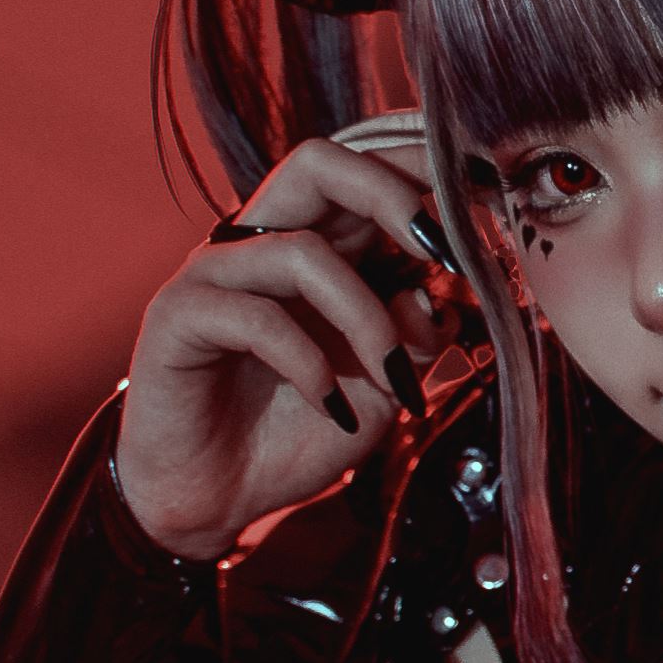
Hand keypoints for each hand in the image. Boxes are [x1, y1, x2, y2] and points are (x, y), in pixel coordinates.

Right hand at [117, 118, 469, 556]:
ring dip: (366, 319)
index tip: (484, 202)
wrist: (216, 498)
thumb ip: (411, 340)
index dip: (418, 171)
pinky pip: (256, 317)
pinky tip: (330, 407)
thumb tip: (436, 294)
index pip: (361, 172)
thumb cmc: (296, 434)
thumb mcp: (379, 390)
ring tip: (392, 381)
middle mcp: (262, 244)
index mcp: (314, 246)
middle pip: (316, 164)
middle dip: (389, 193)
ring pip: (303, 255)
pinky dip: (308, 363)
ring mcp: (215, 274)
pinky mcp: (178, 316)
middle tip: (442, 251)